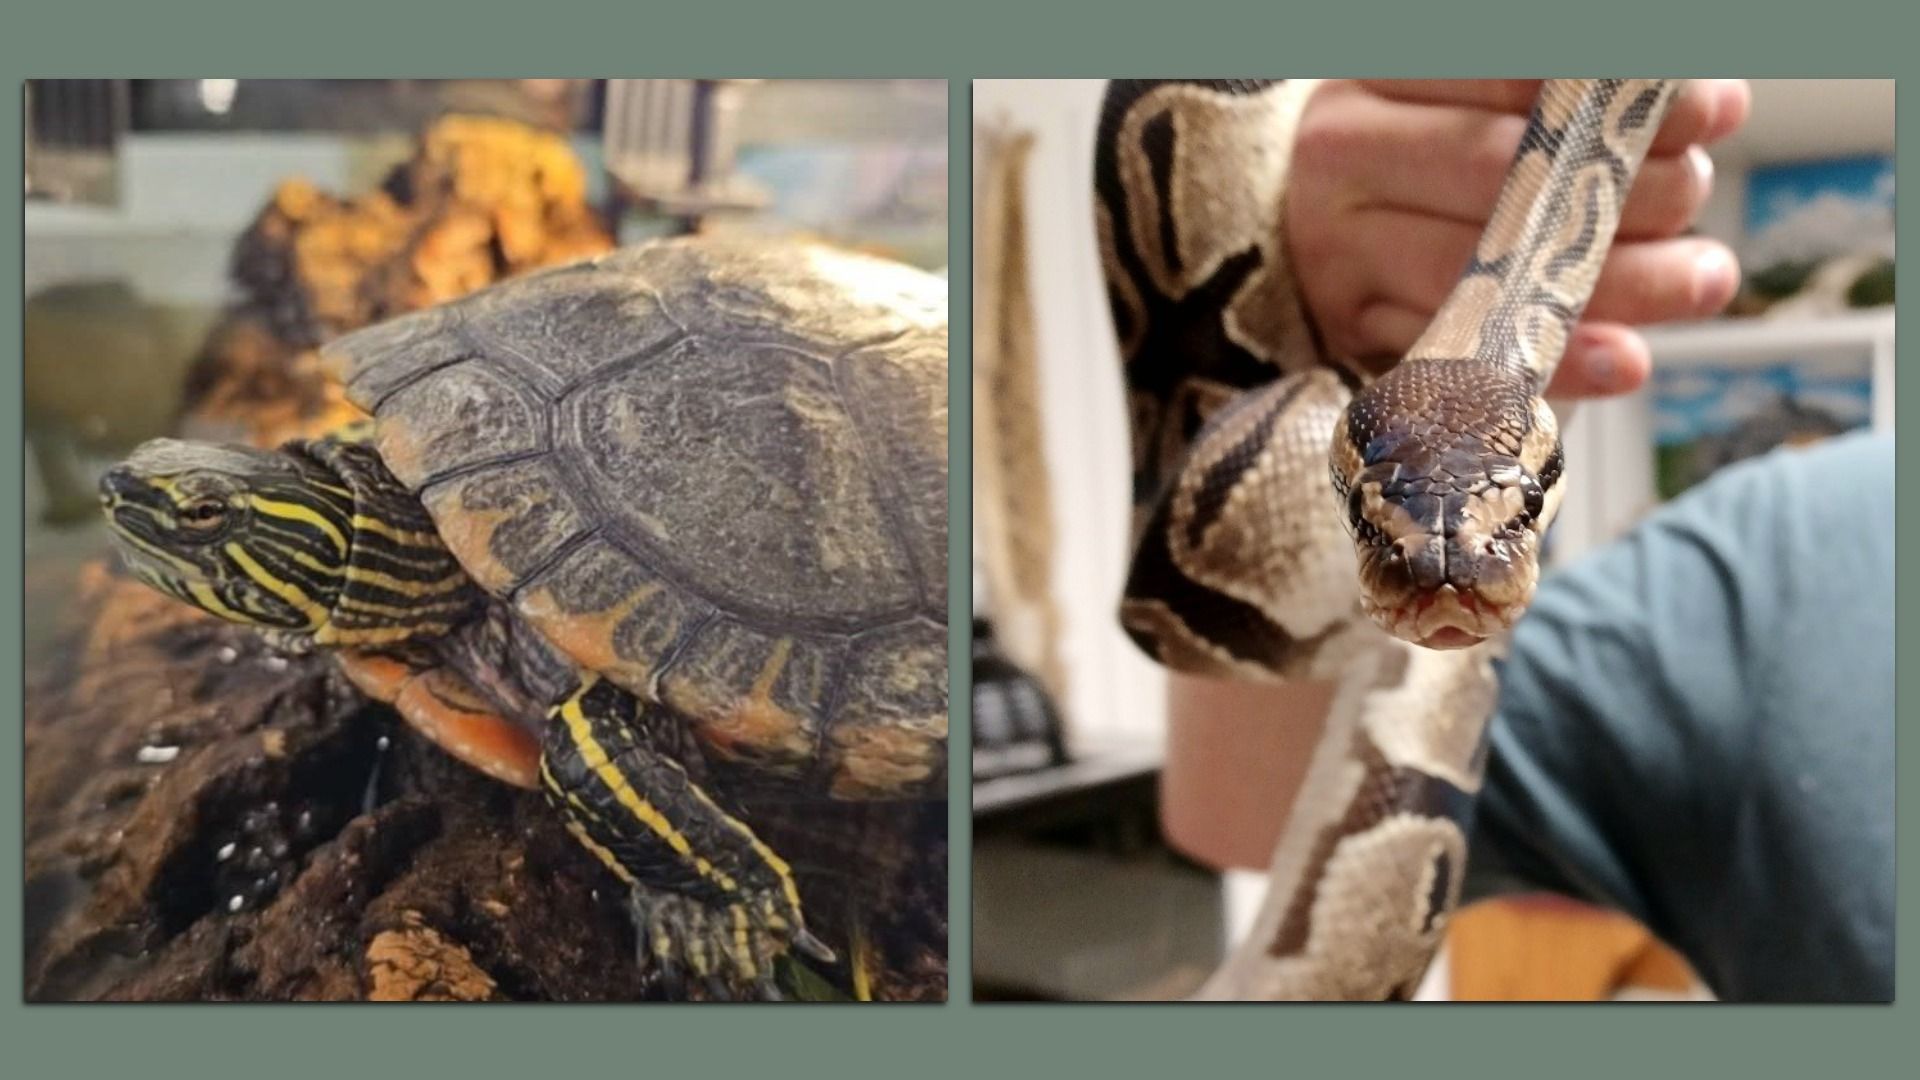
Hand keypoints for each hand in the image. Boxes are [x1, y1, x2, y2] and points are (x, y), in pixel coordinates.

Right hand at [1285, 79, 1750, 398]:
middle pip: (1498, 173)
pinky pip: (1465, 355)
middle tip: (1697, 192)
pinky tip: (1626, 360)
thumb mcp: (1456, 91)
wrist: (1294, 217)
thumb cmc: (1407, 143)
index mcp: (1374, 73)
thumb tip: (1702, 100)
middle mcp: (1342, 158)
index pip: (1506, 75)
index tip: (1713, 108)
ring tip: (1704, 278)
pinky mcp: (1349, 332)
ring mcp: (1338, 253)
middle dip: (1621, 188)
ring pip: (1487, 272)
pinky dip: (1554, 363)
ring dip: (1613, 283)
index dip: (1616, 93)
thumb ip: (1552, 91)